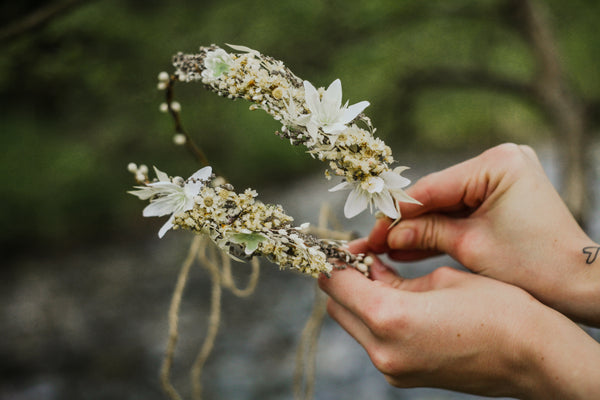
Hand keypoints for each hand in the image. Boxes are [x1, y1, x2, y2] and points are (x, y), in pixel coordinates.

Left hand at [319, 240, 599, 398]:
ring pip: (353, 324)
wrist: (533, 357)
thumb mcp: (440, 278)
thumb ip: (392, 276)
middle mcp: (383, 350)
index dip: (335, 261)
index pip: (337, 284)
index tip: (342, 247)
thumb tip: (367, 269)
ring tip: (382, 275)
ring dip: (358, 300)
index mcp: (390, 318)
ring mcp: (392, 369)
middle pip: (338, 307)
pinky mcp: (403, 376)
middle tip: (363, 258)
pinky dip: (374, 318)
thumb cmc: (497, 309)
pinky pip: (372, 341)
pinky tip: (396, 299)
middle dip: (343, 280)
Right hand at [369, 143, 599, 324]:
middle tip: (374, 243)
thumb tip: (386, 234)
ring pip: (445, 205)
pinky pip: (460, 212)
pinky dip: (440, 230)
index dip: (397, 214)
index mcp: (498, 163)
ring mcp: (500, 177)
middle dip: (406, 223)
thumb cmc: (535, 266)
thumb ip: (424, 233)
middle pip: (436, 195)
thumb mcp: (470, 247)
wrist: (578, 284)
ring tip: (385, 248)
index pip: (432, 188)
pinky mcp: (499, 195)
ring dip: (419, 228)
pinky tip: (409, 246)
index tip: (372, 234)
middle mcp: (500, 160)